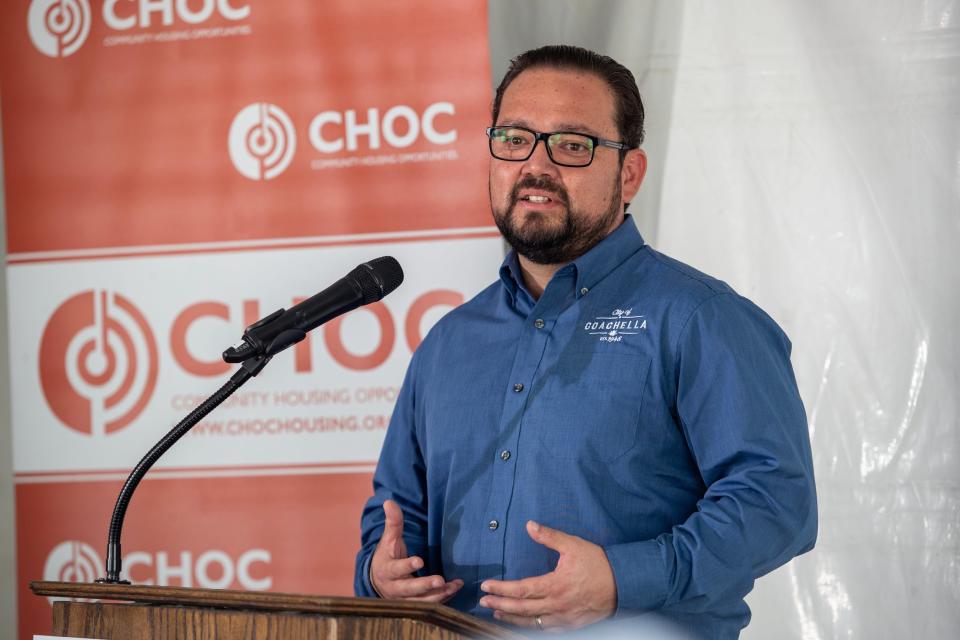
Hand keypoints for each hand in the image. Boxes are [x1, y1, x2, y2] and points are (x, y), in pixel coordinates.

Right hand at [369, 499, 462, 601]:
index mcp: (387, 569)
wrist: (378, 581)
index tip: (419, 561)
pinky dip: (443, 598)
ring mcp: (404, 599)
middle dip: (424, 585)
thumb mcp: (388, 539)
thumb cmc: (387, 556)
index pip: (396, 568)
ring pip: (421, 601)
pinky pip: (429, 604)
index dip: (407, 565)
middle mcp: (394, 587)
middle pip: (408, 589)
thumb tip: (389, 501)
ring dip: (438, 594)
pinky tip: (455, 588)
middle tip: (439, 581)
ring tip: (453, 585)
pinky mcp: (414, 605)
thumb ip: (393, 522)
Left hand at [479, 521, 616, 629]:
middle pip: (522, 609)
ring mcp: (564, 618)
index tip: (486, 585)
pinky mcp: (572, 625)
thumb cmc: (598, 563)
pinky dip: (531, 627)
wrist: (623, 584)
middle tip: (484, 601)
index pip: (521, 589)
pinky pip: (547, 630)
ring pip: (532, 623)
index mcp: (555, 585)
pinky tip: (523, 623)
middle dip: (500, 604)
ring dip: (512, 618)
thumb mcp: (573, 545)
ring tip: (497, 612)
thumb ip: (549, 537)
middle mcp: (557, 605)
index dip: (501, 588)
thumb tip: (529, 525)